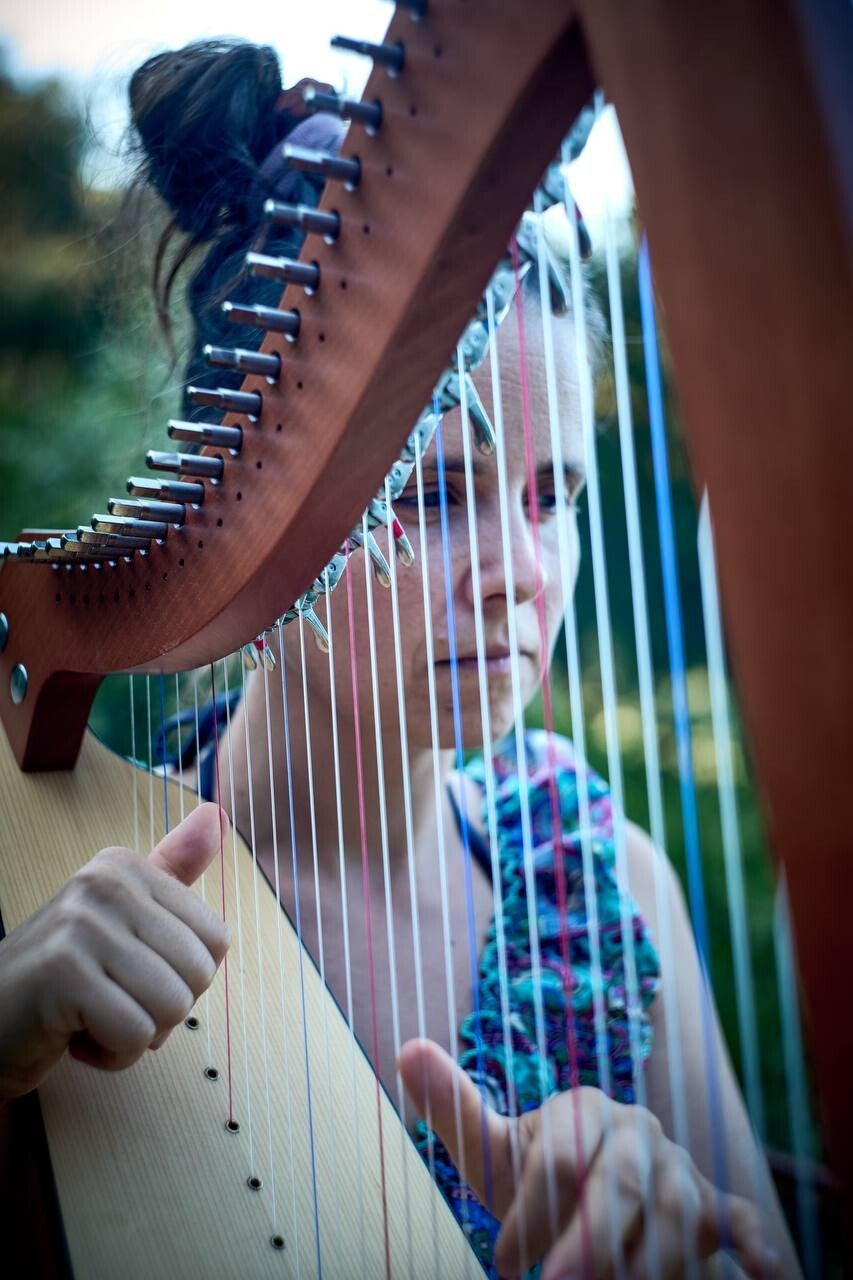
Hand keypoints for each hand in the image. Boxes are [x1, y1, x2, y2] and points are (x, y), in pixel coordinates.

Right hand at [0, 804, 229, 1098]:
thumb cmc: (65, 979)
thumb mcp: (125, 917)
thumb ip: (173, 869)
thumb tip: (217, 815)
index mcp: (125, 867)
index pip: (215, 940)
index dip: (183, 979)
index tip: (133, 977)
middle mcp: (104, 883)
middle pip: (198, 974)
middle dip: (163, 1011)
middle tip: (112, 1003)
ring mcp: (81, 924)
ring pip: (171, 1006)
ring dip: (137, 1036)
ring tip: (93, 1018)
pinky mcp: (62, 973)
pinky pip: (134, 1034)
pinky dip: (112, 1055)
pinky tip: (75, 1037)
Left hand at [398, 1039, 782, 1279]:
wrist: (592, 1193)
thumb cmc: (537, 1176)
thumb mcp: (494, 1149)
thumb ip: (457, 1106)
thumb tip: (408, 1047)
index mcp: (583, 1108)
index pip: (557, 1154)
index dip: (531, 1210)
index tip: (503, 1263)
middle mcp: (637, 1130)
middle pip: (619, 1181)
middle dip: (590, 1238)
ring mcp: (678, 1166)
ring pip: (675, 1209)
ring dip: (651, 1259)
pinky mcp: (712, 1204)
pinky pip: (741, 1217)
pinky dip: (759, 1243)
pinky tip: (769, 1275)